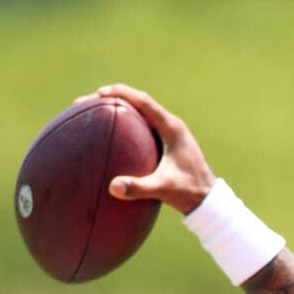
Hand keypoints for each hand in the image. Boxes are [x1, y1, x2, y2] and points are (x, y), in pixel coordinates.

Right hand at [74, 83, 215, 213]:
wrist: (208, 200)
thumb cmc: (189, 192)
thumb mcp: (164, 189)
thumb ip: (139, 188)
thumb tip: (113, 187)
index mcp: (172, 128)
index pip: (144, 101)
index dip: (121, 93)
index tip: (99, 93)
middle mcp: (170, 126)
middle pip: (138, 103)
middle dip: (112, 99)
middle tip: (85, 103)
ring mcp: (168, 135)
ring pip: (139, 115)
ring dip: (117, 111)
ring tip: (90, 115)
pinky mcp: (165, 145)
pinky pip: (141, 129)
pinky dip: (123, 128)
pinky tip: (106, 138)